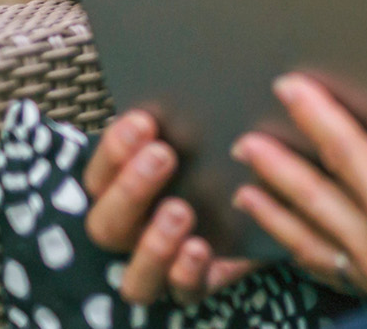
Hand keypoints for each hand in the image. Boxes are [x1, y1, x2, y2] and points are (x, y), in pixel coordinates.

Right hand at [82, 109, 256, 304]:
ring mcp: (160, 265)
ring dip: (153, 243)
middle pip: (106, 225)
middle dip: (131, 189)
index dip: (115, 150)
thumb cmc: (221, 156)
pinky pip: (181, 293)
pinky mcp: (195, 284)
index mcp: (122, 190)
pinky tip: (200, 247)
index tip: (144, 121)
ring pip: (134, 275)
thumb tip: (199, 73)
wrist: (267, 195)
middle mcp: (132, 233)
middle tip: (163, 155)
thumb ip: (193, 118)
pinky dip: (186, 273)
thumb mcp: (207, 133)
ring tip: (180, 211)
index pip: (99, 174)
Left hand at [232, 38, 366, 309]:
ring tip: (247, 191)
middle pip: (315, 201)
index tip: (289, 86)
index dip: (316, 116)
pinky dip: (301, 251)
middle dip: (276, 169)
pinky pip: (328, 271)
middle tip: (245, 141)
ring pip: (312, 242)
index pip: (348, 155)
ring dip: (276, 215)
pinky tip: (289, 239)